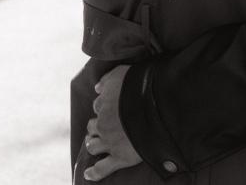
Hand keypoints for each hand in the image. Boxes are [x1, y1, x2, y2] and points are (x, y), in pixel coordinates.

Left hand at [82, 66, 140, 180]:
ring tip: (94, 144)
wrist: (157, 105)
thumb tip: (97, 88)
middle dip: (97, 125)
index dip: (105, 105)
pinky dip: (94, 173)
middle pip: (93, 126)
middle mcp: (103, 123)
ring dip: (92, 144)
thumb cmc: (142, 85)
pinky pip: (101, 169)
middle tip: (104, 125)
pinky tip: (88, 173)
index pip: (98, 105)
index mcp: (104, 102)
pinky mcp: (119, 158)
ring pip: (92, 146)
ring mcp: (109, 142)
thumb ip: (108, 79)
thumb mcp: (122, 72)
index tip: (112, 106)